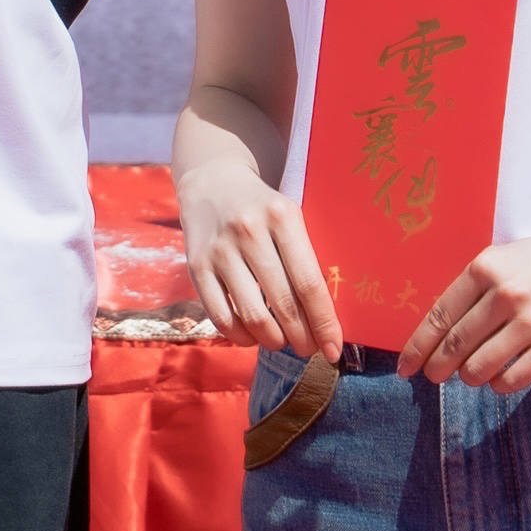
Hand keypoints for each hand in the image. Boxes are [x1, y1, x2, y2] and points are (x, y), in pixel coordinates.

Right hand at [176, 164, 342, 360]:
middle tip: (308, 349)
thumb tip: (325, 318)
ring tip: (281, 342)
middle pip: (284, 304)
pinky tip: (252, 335)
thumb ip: (306, 257)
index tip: (333, 349)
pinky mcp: (196, 265)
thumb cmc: (263, 209)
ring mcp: (220, 249)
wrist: (212, 181)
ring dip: (273, 341)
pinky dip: (241, 337)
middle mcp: (249, 231)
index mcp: (282, 216)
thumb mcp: (288, 217)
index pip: (309, 282)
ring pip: (254, 317)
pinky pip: (222, 318)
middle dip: (302, 338)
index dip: (324, 322)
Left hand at [400, 218, 530, 393]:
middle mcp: (504, 292)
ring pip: (480, 368)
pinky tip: (503, 377)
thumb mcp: (509, 259)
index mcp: (486, 266)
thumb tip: (444, 332)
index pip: (439, 316)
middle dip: (438, 368)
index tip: (405, 368)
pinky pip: (513, 379)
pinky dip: (501, 384)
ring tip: (474, 374)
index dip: (417, 347)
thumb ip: (478, 289)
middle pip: (455, 346)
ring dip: (471, 378)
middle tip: (434, 377)